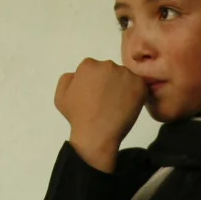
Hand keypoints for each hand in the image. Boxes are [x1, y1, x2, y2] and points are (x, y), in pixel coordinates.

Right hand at [53, 58, 148, 172]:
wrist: (96, 134)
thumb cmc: (77, 117)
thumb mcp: (61, 95)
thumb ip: (68, 78)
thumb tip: (78, 74)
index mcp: (88, 65)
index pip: (94, 69)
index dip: (95, 84)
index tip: (96, 96)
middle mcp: (107, 64)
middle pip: (110, 71)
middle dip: (109, 83)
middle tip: (106, 102)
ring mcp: (125, 74)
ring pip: (125, 77)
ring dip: (122, 87)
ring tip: (117, 106)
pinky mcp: (139, 84)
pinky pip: (139, 85)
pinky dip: (135, 94)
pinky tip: (127, 106)